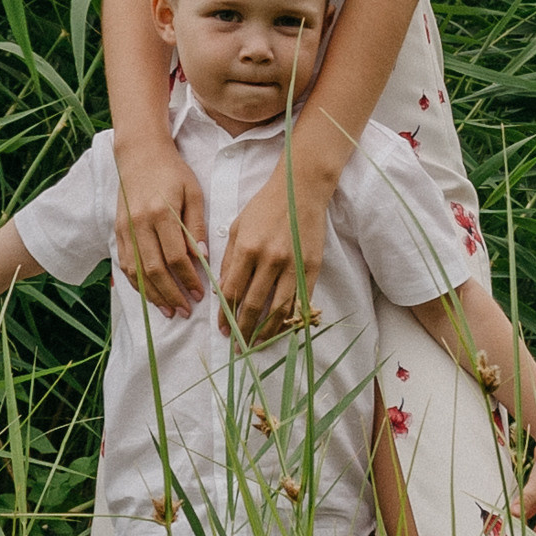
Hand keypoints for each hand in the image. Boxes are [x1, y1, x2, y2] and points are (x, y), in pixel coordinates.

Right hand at [114, 137, 207, 314]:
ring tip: (169, 310)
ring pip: (137, 271)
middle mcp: (140, 223)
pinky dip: (137, 283)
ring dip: (153, 295)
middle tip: (186, 311)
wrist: (140, 154)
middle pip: (155, 269)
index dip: (189, 279)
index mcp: (161, 213)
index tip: (201, 293)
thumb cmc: (172, 171)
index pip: (176, 256)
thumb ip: (196, 225)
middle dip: (172, 294)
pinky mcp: (118, 231)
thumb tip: (203, 258)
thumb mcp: (193, 193)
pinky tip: (150, 294)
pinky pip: (125, 264)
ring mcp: (125, 229)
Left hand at [218, 151, 337, 341]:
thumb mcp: (238, 228)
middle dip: (244, 329)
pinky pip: (301, 301)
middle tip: (238, 346)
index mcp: (248, 249)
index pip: (232, 292)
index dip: (226, 315)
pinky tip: (283, 330)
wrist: (301, 190)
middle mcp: (270, 260)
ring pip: (279, 309)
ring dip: (267, 331)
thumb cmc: (265, 207)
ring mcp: (294, 265)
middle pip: (254, 305)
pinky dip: (291, 319)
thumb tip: (222, 292)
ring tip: (259, 344)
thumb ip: (229, 260)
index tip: (223, 330)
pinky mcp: (312, 268)